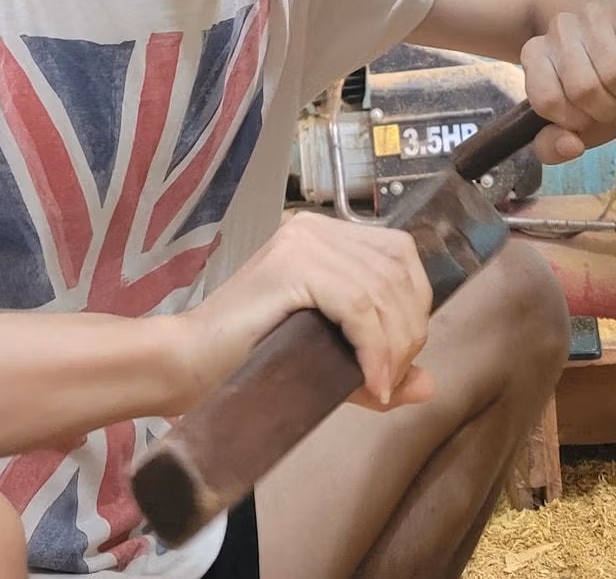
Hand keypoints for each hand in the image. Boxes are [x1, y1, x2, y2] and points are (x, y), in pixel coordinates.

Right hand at [173, 211, 435, 411]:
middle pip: (398, 271)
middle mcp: (316, 228)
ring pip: (383, 289)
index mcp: (325, 235)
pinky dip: (374, 348)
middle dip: (409, 332)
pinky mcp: (291, 266)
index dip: (415, 307)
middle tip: (391, 379)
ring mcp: (302, 243)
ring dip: (395, 346)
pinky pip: (359, 305)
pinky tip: (371, 380)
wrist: (186, 365)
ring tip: (379, 383)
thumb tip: (429, 386)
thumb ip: (377, 365)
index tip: (400, 361)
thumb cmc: (247, 361)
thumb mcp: (326, 360)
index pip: (400, 256)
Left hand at [520, 0, 615, 162]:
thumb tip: (571, 146)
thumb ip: (554, 146)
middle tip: (615, 101)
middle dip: (608, 109)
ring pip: (615, 74)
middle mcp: (560, 28)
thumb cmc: (598, 87)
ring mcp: (594, 15)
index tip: (586, 113)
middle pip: (584, 89)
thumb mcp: (574, 123)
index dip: (574, 119)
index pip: (548, 101)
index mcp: (535, 53)